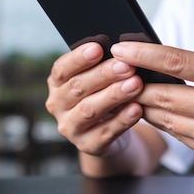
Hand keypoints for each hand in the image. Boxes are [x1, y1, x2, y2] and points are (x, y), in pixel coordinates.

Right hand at [46, 42, 144, 156]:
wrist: (109, 130)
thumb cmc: (102, 94)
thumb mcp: (98, 79)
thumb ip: (101, 65)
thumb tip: (121, 50)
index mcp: (57, 84)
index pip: (61, 69)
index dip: (78, 59)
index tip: (98, 48)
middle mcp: (57, 106)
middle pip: (77, 88)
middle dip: (104, 75)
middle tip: (127, 66)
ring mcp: (70, 128)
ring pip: (90, 110)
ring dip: (114, 96)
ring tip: (135, 84)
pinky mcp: (87, 145)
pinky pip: (105, 132)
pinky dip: (122, 120)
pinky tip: (137, 109)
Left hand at [110, 42, 193, 167]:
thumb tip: (164, 67)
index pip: (176, 63)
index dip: (142, 55)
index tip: (120, 49)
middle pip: (162, 96)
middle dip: (134, 84)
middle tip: (116, 73)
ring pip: (165, 119)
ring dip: (143, 105)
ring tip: (129, 91)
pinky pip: (179, 136)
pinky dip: (164, 122)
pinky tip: (155, 111)